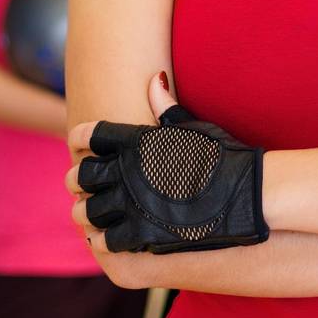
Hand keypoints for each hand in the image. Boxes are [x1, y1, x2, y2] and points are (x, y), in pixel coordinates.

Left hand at [67, 73, 267, 254]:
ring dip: (84, 212)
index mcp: (134, 140)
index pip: (90, 134)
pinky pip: (106, 239)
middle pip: (81, 175)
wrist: (241, 193)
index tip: (79, 143)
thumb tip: (154, 78)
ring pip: (88, 210)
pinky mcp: (140, 234)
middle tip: (77, 183)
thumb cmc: (220, 155)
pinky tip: (102, 237)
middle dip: (76, 179)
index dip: (80, 138)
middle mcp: (126, 170)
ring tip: (85, 213)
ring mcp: (131, 204)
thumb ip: (164, 105)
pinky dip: (101, 238)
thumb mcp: (190, 125)